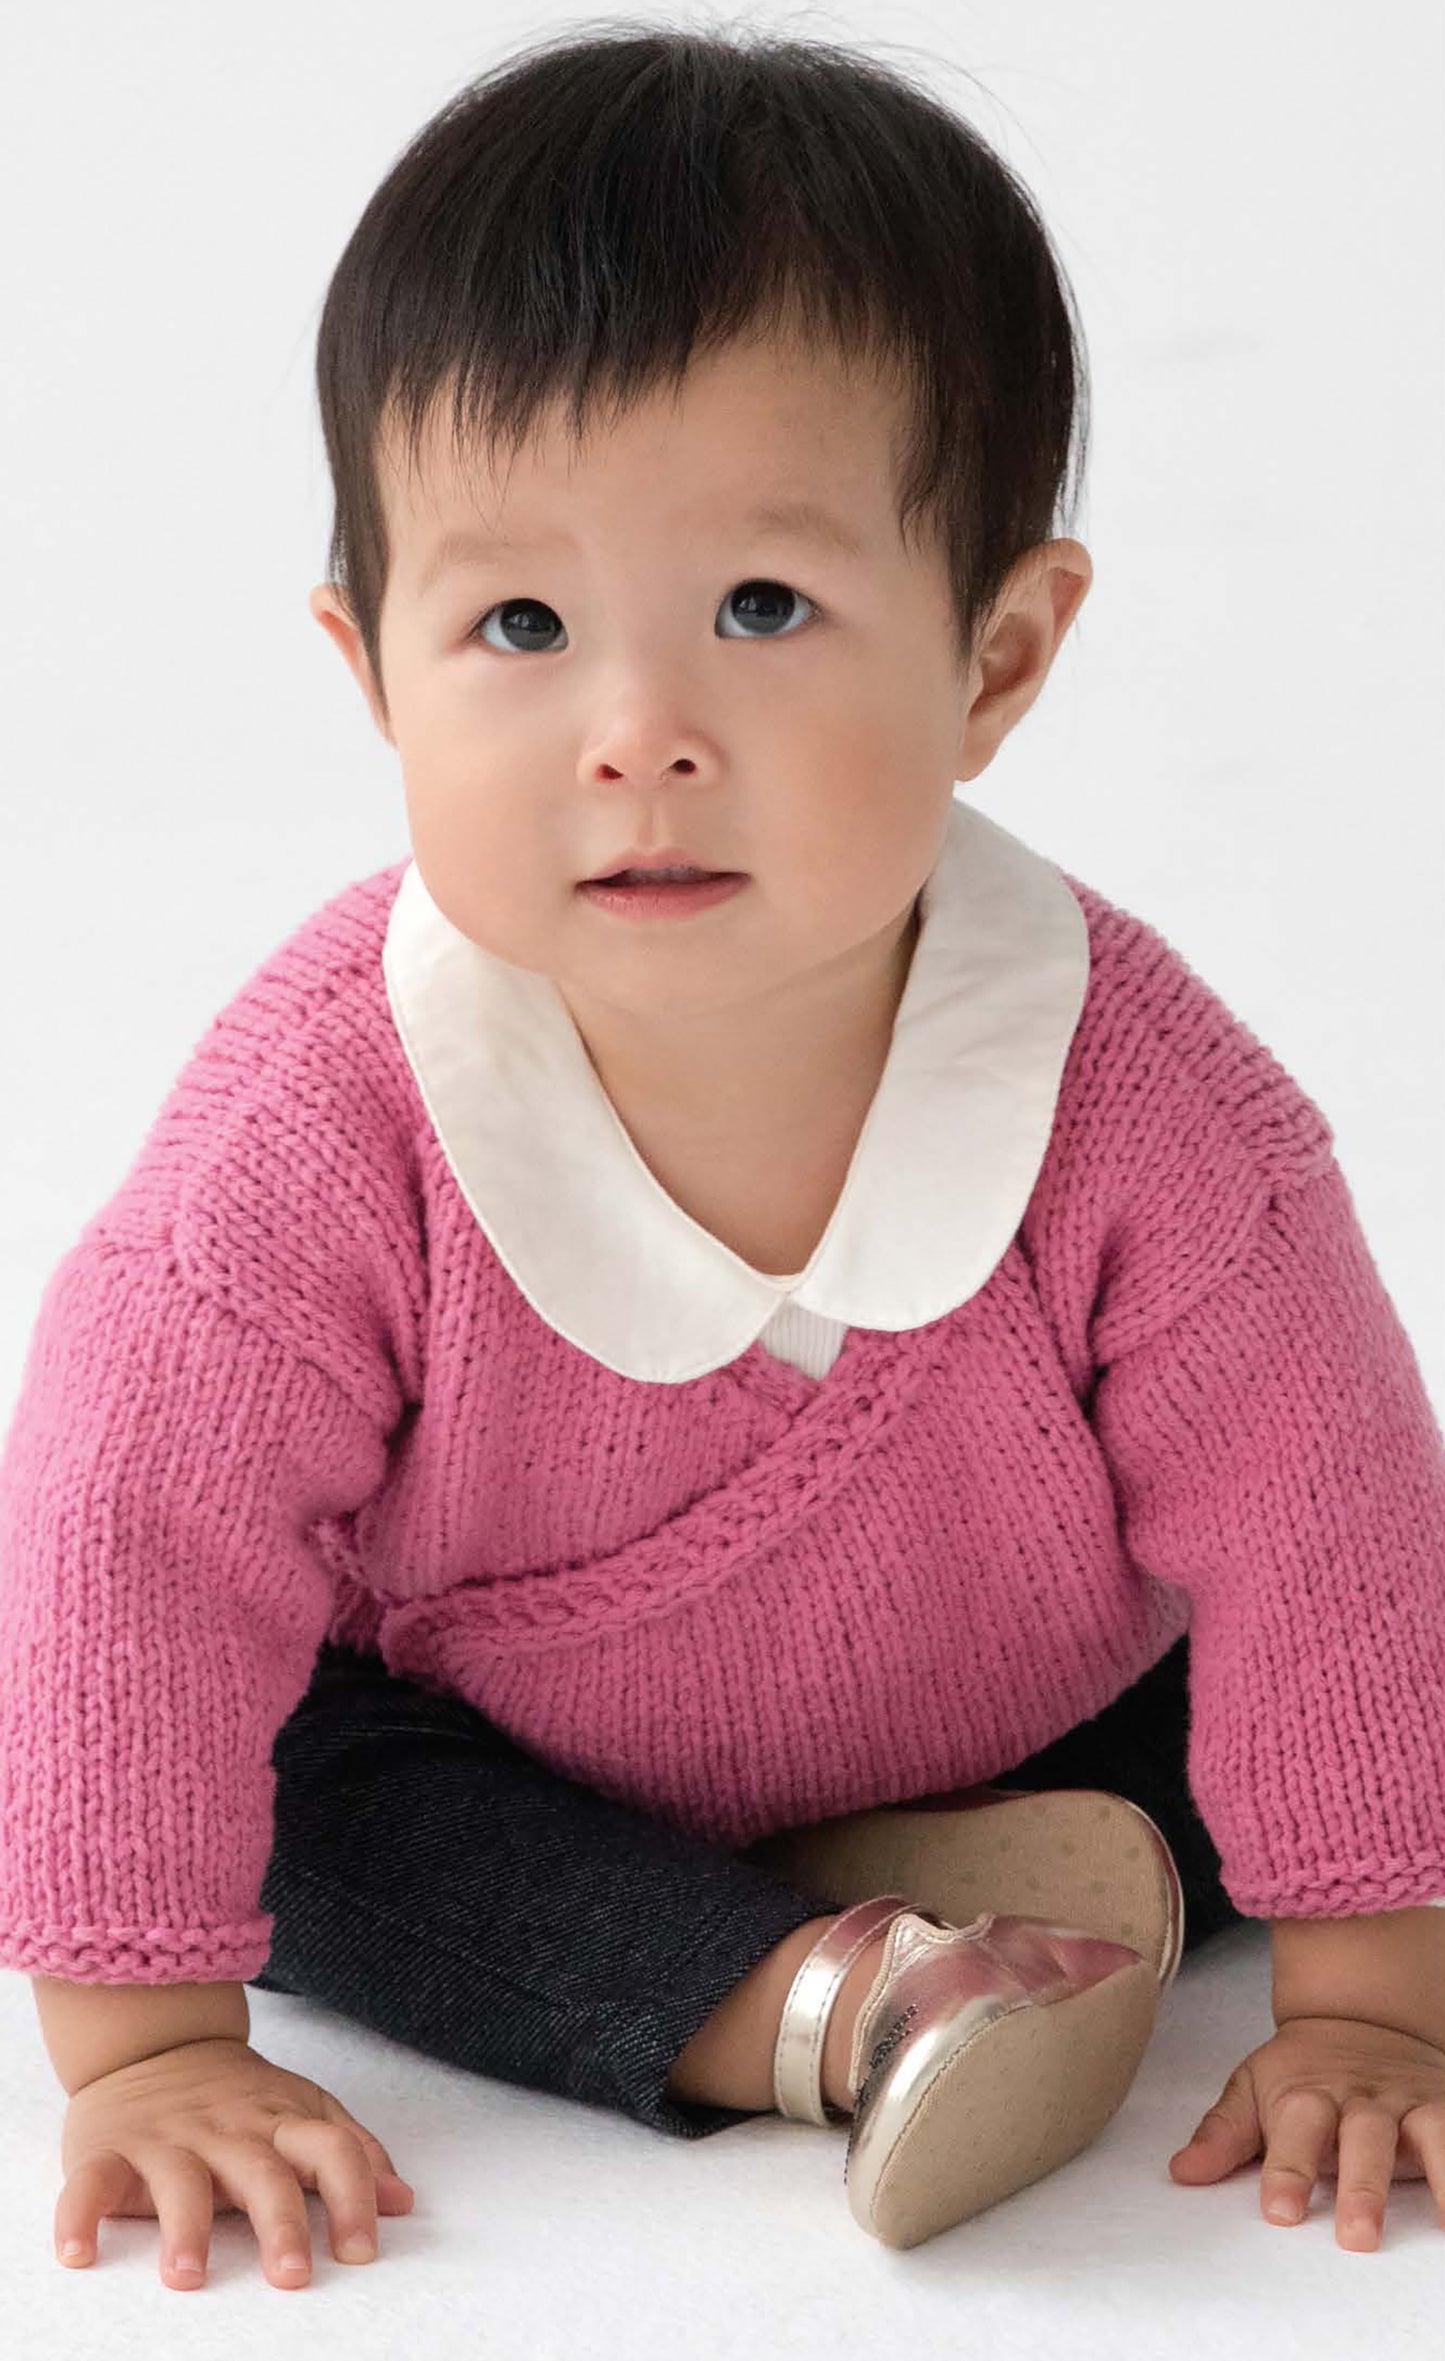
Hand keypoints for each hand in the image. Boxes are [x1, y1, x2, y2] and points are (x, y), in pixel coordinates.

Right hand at [56, 2036, 414, 2289]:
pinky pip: (92, 2182)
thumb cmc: (238, 2096)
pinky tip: (78, 2251)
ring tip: (188, 2273)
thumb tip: (402, 2201)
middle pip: (264, 2173)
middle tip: (292, 2275)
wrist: (155, 2042)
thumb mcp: (303, 2111)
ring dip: (185, 2228)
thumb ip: (352, 2153)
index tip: (362, 2250)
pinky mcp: (111, 2149)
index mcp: (282, 2121)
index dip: (353, 2196)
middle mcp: (230, 2131)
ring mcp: (170, 2139)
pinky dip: (79, 2215)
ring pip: (181, 2182)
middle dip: (280, 2223)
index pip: (331, 2150)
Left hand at [1168, 2015, 1444, 2247]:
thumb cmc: (1300, 2069)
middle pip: (1363, 2138)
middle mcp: (1360, 2098)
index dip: (1286, 2170)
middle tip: (1356, 2236)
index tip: (1279, 2212)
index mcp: (1306, 2094)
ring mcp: (1406, 2102)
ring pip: (1427, 2133)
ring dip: (1439, 2176)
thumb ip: (1223, 2134)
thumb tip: (1183, 2172)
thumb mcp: (1253, 2089)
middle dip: (1362, 2186)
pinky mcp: (1443, 2106)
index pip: (1294, 2132)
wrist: (1358, 2014)